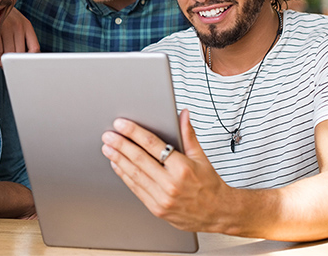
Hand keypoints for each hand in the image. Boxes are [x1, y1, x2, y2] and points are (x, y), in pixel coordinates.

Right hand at [0, 7, 39, 65]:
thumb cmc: (6, 17)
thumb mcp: (18, 23)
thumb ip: (24, 37)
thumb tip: (25, 59)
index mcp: (27, 25)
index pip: (35, 48)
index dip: (30, 60)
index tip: (24, 64)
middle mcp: (19, 26)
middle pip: (20, 54)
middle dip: (13, 63)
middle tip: (7, 65)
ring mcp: (7, 28)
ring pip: (9, 54)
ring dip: (3, 62)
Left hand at [100, 109, 236, 233]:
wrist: (219, 214)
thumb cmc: (210, 185)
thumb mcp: (201, 158)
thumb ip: (188, 135)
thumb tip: (183, 115)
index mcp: (183, 168)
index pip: (152, 145)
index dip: (134, 132)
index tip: (121, 124)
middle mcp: (171, 183)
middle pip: (139, 159)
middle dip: (120, 145)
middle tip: (108, 135)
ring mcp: (162, 198)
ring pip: (134, 174)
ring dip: (118, 159)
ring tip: (108, 148)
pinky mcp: (156, 208)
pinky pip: (136, 189)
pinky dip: (124, 175)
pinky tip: (117, 165)